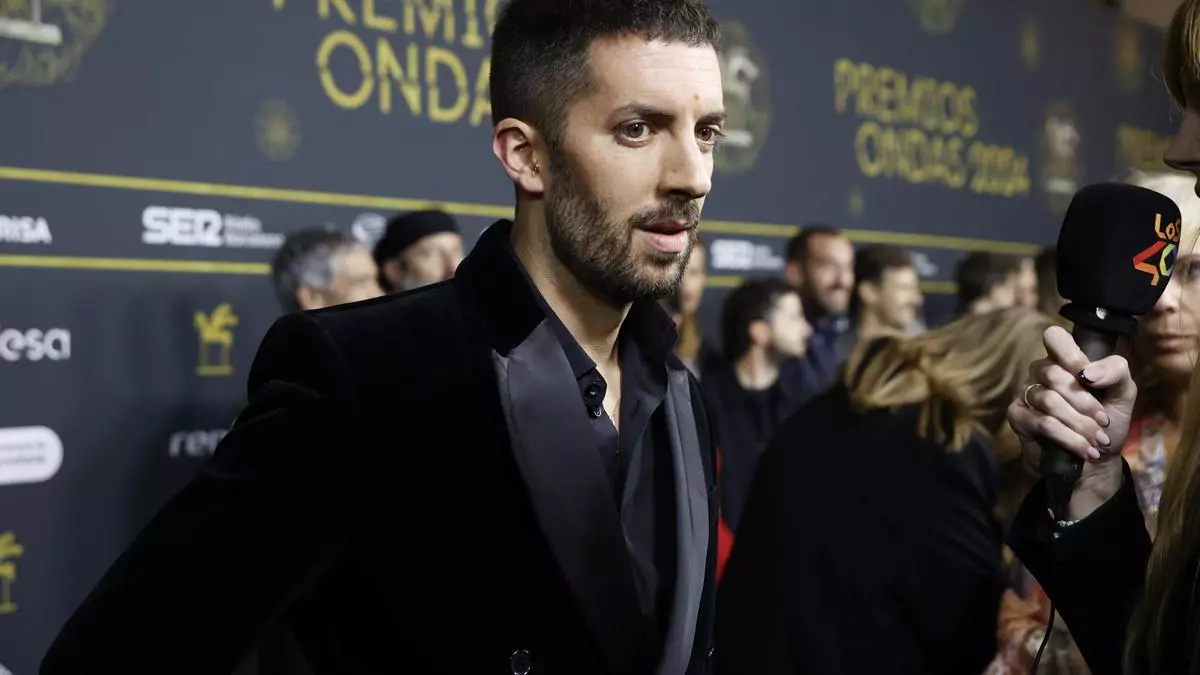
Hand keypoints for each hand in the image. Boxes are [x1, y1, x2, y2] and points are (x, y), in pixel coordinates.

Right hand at [1007, 326, 1133, 518]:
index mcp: (1066, 361)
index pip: (1054, 337)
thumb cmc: (1107, 423)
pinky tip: (1085, 450)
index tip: (1089, 378)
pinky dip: (1069, 439)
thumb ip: (1116, 372)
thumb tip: (1088, 373)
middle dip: (1085, 403)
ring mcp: (1027, 394)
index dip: (1070, 355)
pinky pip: (1043, 423)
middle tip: (1104, 421)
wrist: (1096, 461)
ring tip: (1098, 440)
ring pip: (1050, 401)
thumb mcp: (1123, 394)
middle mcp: (1042, 373)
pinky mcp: (1018, 417)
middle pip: (1054, 374)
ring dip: (1080, 425)